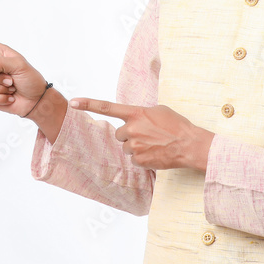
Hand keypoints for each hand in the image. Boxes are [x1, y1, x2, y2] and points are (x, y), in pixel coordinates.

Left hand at [68, 98, 213, 171]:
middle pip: (119, 134)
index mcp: (136, 113)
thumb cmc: (177, 125)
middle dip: (129, 135)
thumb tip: (132, 119)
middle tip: (147, 136)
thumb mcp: (158, 110)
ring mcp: (134, 146)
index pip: (106, 107)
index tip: (73, 103)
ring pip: (126, 148)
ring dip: (136, 147)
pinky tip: (155, 154)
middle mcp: (132, 128)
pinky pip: (134, 160)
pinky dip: (143, 158)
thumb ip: (141, 113)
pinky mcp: (139, 160)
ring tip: (154, 145)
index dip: (88, 104)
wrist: (190, 144)